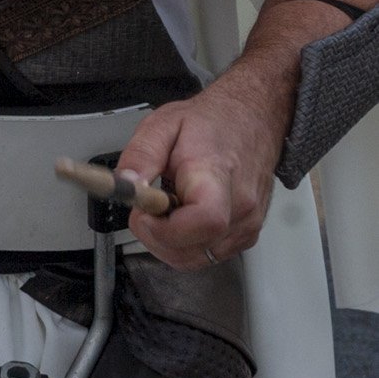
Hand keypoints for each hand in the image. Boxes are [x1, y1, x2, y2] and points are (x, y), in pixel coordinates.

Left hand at [116, 65, 288, 269]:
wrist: (253, 118)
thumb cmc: (213, 122)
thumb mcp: (163, 125)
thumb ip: (140, 156)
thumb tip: (125, 184)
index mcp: (216, 177)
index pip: (204, 222)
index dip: (165, 230)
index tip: (143, 214)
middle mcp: (240, 207)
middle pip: (193, 250)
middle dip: (155, 237)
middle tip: (145, 209)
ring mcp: (248, 224)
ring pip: (197, 258)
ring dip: (168, 243)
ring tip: (164, 209)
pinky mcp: (247, 234)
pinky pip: (208, 254)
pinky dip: (186, 245)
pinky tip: (180, 217)